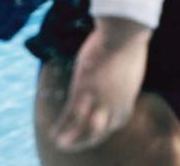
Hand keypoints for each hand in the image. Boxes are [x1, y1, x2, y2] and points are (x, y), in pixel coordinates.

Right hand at [51, 17, 150, 151]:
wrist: (124, 35)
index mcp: (126, 103)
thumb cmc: (127, 46)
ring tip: (59, 143)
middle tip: (71, 144)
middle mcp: (114, 109)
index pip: (114, 125)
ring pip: (84, 131)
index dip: (101, 129)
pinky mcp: (84, 94)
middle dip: (84, 141)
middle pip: (98, 134)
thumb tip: (119, 74)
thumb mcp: (127, 70)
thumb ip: (121, 80)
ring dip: (71, 140)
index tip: (91, 129)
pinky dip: (61, 128)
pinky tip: (52, 132)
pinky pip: (70, 118)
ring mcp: (99, 103)